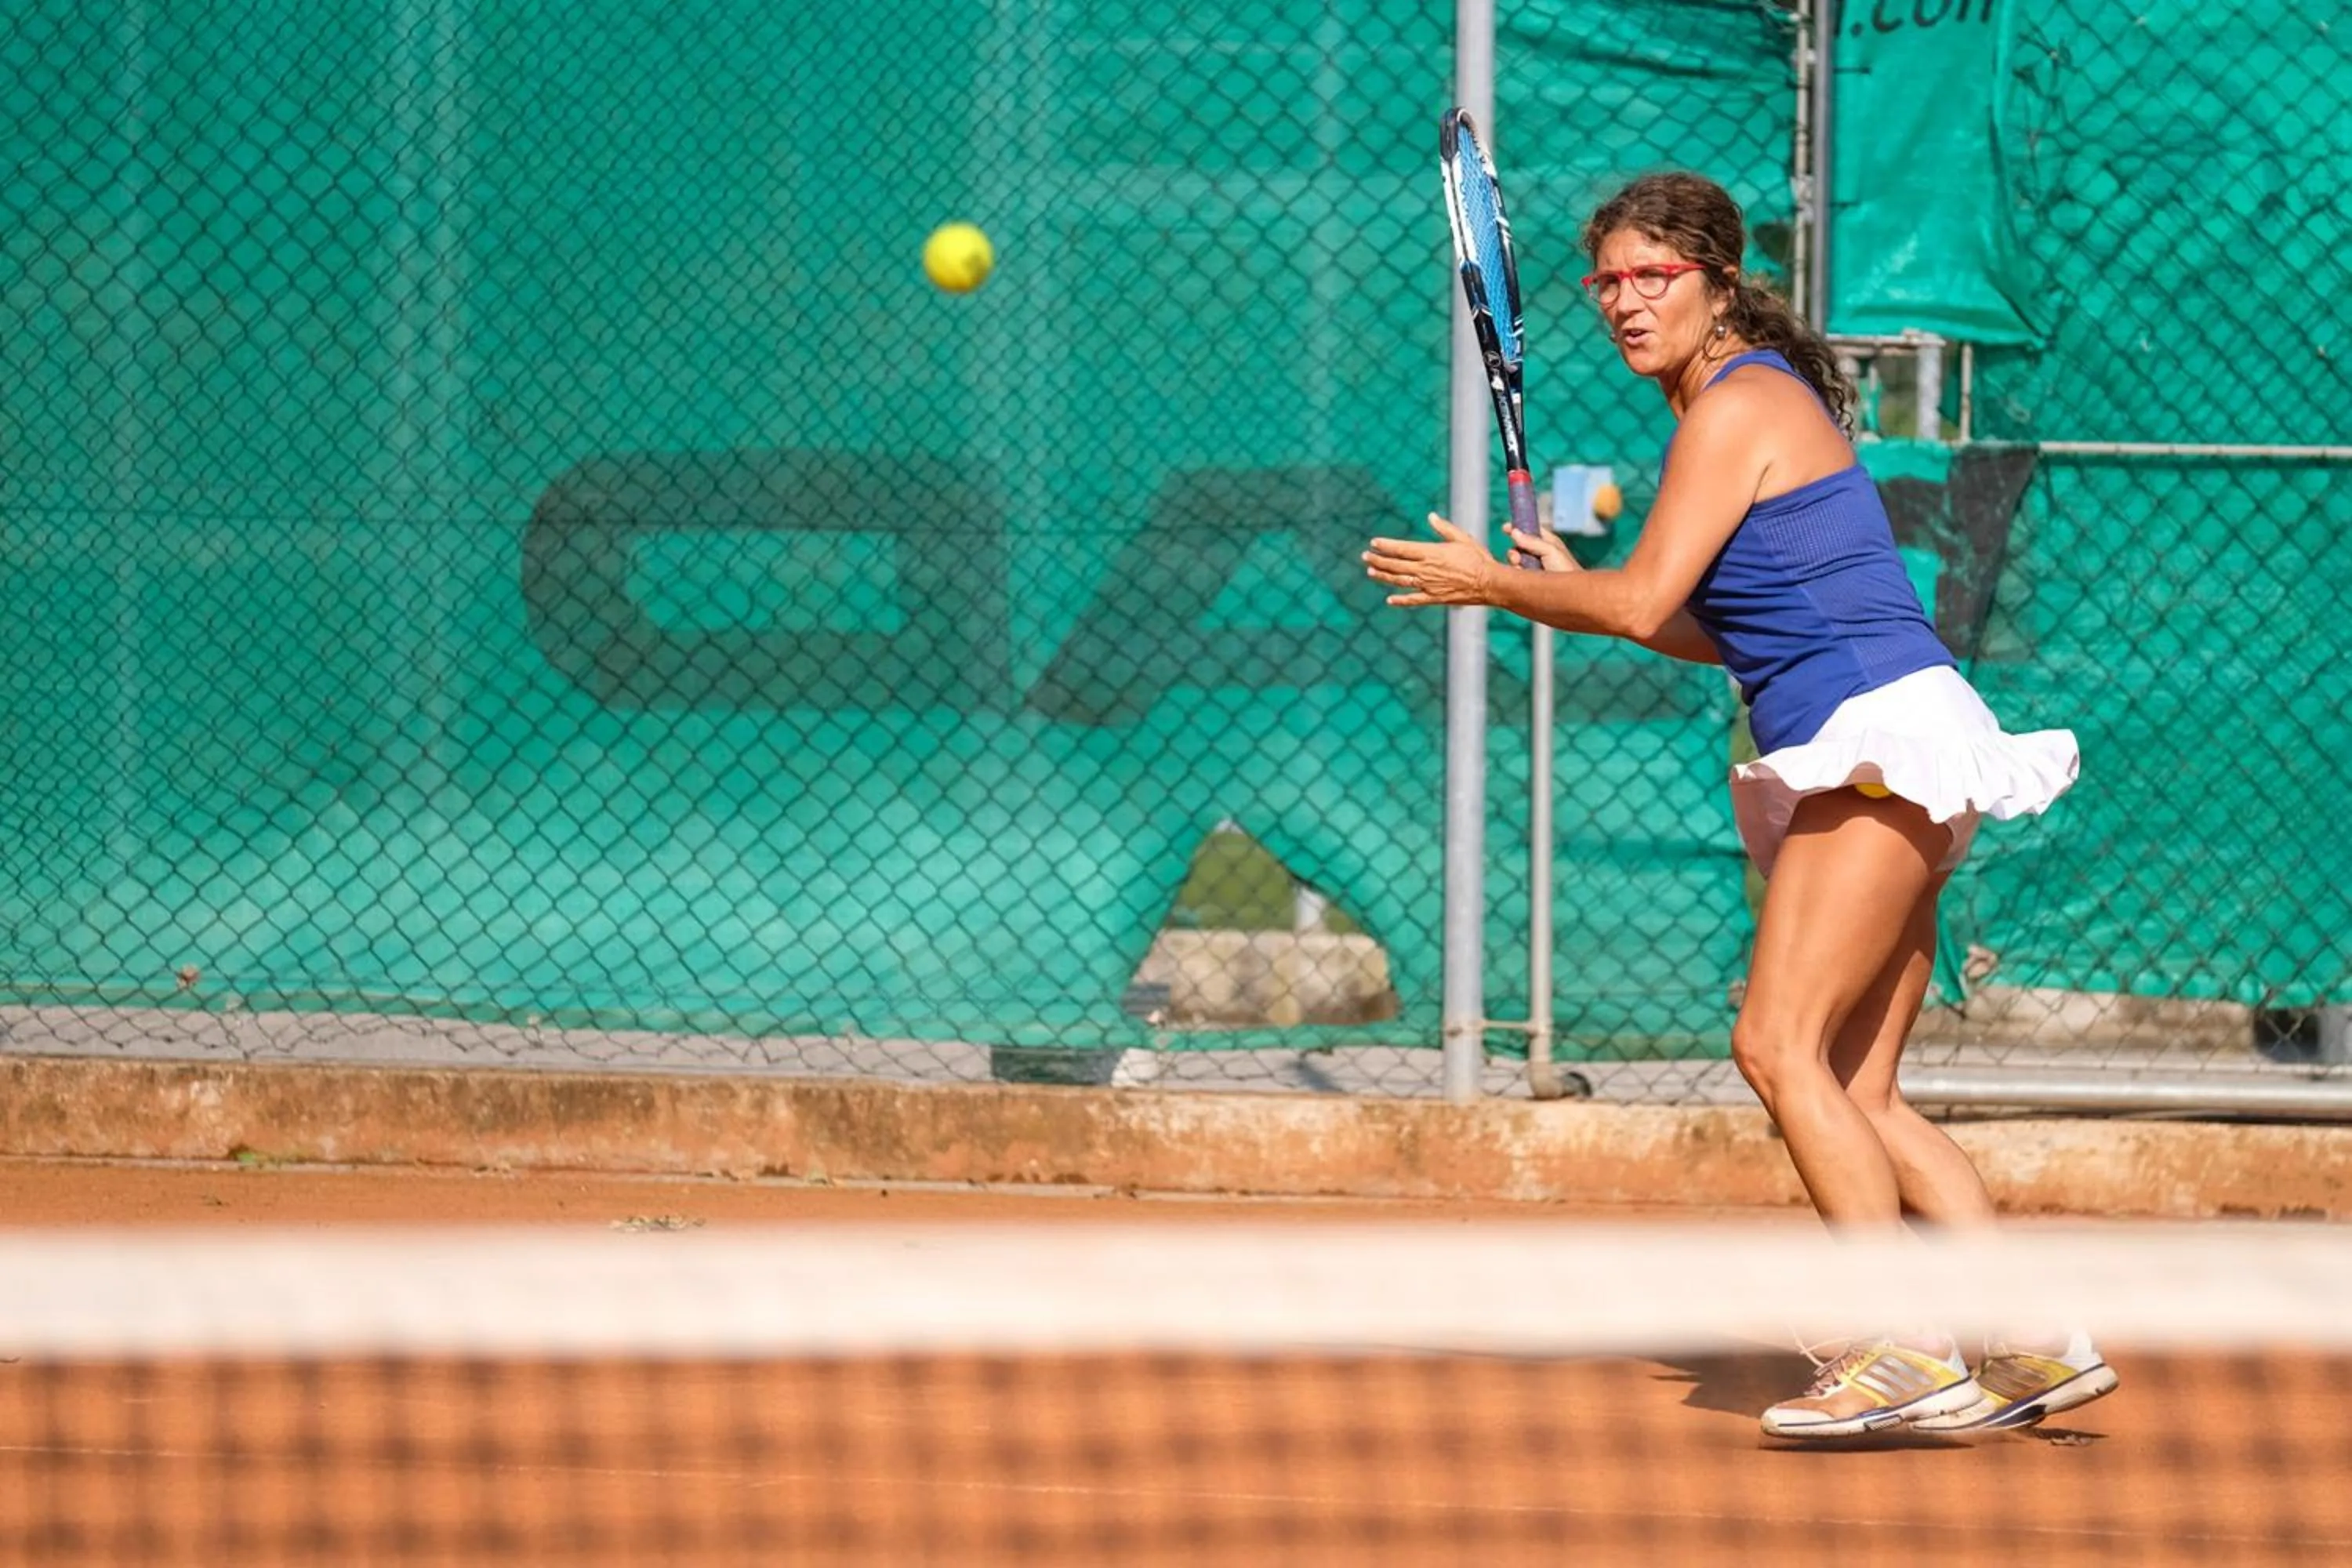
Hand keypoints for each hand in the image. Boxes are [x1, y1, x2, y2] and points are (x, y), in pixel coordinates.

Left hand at [1363, 513, 1501, 607]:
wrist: (1489, 583)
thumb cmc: (1478, 558)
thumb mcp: (1461, 538)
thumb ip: (1443, 528)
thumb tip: (1430, 516)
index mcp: (1430, 552)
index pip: (1401, 549)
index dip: (1386, 546)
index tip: (1373, 543)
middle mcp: (1425, 569)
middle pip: (1396, 565)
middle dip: (1378, 560)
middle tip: (1365, 557)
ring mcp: (1428, 585)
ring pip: (1400, 581)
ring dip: (1384, 577)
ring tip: (1371, 573)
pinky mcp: (1434, 598)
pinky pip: (1413, 600)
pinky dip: (1400, 600)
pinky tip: (1390, 600)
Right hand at [1504, 524, 1577, 572]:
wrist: (1570, 595)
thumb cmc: (1566, 571)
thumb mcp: (1551, 551)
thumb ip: (1532, 541)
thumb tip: (1514, 532)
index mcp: (1547, 542)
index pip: (1530, 530)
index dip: (1518, 528)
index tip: (1505, 528)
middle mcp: (1539, 553)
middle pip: (1519, 546)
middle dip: (1515, 550)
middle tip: (1517, 557)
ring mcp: (1533, 567)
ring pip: (1515, 559)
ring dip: (1515, 561)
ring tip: (1521, 567)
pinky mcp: (1529, 579)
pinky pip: (1515, 572)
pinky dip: (1516, 572)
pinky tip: (1522, 575)